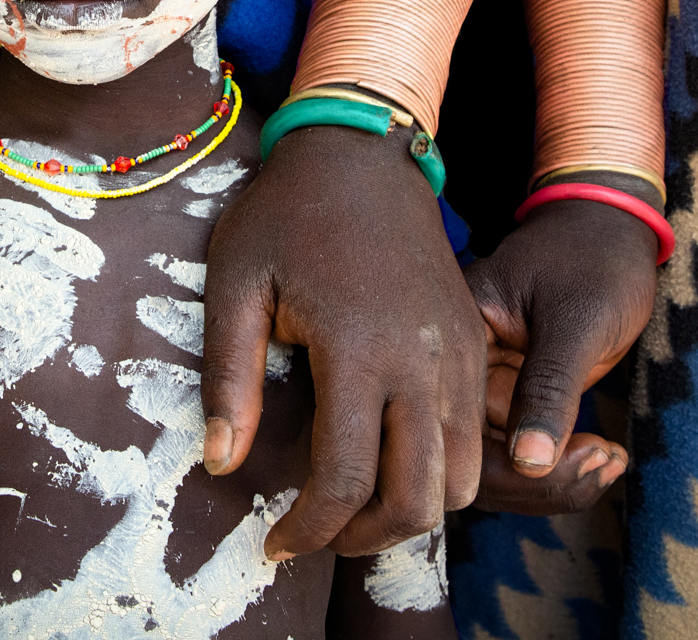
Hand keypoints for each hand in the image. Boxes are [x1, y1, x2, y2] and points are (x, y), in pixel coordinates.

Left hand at [201, 125, 485, 557]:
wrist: (361, 152)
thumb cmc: (285, 214)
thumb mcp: (235, 284)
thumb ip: (229, 378)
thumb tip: (221, 464)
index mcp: (359, 349)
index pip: (347, 481)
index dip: (309, 530)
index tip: (274, 543)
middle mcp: (425, 362)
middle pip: (417, 501)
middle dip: (364, 538)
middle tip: (314, 535)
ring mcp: (462, 355)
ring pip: (459, 479)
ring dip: (409, 511)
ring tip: (350, 506)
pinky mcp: (477, 345)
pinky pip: (476, 437)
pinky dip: (440, 471)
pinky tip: (388, 458)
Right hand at [465, 187, 656, 507]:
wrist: (611, 228)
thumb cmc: (594, 258)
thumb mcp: (577, 321)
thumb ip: (549, 388)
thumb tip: (528, 462)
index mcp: (454, 337)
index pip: (454, 429)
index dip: (514, 464)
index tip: (586, 454)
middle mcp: (455, 368)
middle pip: (467, 459)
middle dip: (537, 479)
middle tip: (604, 460)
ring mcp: (480, 384)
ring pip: (495, 463)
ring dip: (554, 479)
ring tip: (609, 458)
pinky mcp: (507, 394)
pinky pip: (519, 450)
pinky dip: (561, 467)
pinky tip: (605, 455)